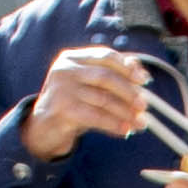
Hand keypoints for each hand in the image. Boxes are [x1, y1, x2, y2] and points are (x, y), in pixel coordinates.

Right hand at [18, 42, 157, 164]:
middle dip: (129, 92)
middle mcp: (65, 69)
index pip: (105, 56)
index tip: (144, 79)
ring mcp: (62, 89)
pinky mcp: (62, 109)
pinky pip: (96, 117)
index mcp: (72, 57)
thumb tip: (139, 69)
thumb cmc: (71, 103)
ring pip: (103, 99)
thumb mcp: (88, 85)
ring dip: (125, 113)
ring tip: (140, 123)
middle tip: (144, 105)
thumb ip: (109, 74)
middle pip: (106, 77)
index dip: (127, 67)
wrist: (42, 127)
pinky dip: (114, 124)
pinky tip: (125, 131)